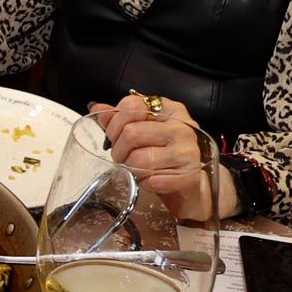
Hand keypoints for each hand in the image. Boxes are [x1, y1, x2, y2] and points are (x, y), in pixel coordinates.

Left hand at [89, 93, 237, 222]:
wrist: (195, 186)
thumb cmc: (166, 157)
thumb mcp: (145, 134)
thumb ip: (121, 120)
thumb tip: (96, 108)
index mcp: (171, 110)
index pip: (132, 105)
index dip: (114, 123)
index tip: (114, 136)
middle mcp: (182, 126)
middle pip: (131, 132)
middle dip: (119, 150)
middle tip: (122, 158)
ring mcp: (188, 151)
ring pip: (140, 158)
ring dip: (130, 168)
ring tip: (135, 170)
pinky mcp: (190, 175)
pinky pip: (153, 180)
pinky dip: (144, 183)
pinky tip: (150, 181)